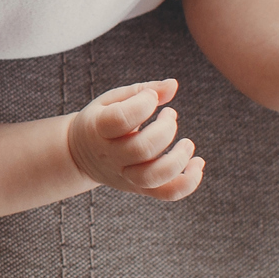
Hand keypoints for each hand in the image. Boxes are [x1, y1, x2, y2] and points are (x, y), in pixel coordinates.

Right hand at [66, 79, 203, 199]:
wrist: (80, 154)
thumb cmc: (101, 120)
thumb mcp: (112, 100)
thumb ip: (141, 90)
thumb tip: (173, 85)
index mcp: (98, 129)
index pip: (120, 119)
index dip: (143, 104)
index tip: (150, 97)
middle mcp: (111, 156)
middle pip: (141, 149)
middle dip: (165, 129)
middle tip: (170, 115)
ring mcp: (126, 176)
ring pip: (153, 176)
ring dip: (178, 159)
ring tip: (187, 143)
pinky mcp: (141, 188)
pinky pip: (167, 193)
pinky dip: (188, 182)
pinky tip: (198, 164)